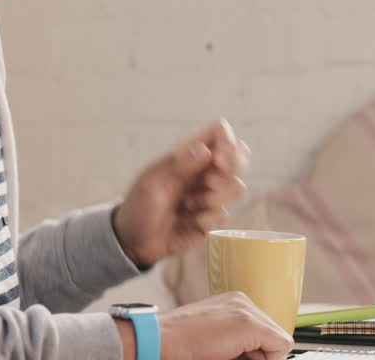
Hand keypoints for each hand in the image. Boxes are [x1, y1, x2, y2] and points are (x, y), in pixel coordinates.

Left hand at [113, 119, 249, 267]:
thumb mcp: (152, 184)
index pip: (219, 132)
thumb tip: (205, 150)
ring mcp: (210, 193)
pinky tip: (186, 222)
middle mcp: (204, 170)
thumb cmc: (138, 207)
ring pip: (238, 187)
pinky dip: (205, 220)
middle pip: (240, 157)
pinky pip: (224, 215)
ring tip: (188, 206)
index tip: (218, 162)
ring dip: (215, 199)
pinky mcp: (212, 217)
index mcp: (188, 154)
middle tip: (209, 184)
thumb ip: (178, 165)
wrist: (134, 242)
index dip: (227, 144)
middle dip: (231, 172)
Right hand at [115, 292, 292, 359]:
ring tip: (227, 355)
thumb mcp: (216, 337)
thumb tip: (264, 353)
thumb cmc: (181, 344)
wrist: (160, 341)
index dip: (256, 352)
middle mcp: (243, 301)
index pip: (265, 332)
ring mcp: (246, 310)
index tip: (237, 356)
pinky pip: (281, 346)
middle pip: (274, 336)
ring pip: (278, 343)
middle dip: (259, 354)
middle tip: (229, 356)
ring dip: (258, 357)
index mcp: (235, 303)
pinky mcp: (248, 323)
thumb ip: (239, 340)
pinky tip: (233, 357)